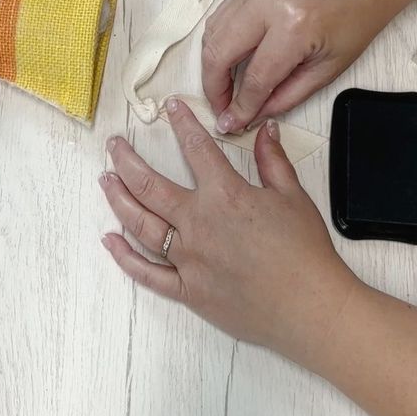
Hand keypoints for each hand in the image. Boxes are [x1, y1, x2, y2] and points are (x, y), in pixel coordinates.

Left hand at [99, 99, 356, 369]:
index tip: (170, 108)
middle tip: (114, 146)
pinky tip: (110, 240)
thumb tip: (266, 129)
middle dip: (127, 161)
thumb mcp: (292, 196)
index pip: (196, 148)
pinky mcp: (188, 291)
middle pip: (149, 186)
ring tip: (106, 180)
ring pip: (141, 224)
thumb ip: (272, 160)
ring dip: (118, 199)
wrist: (310, 307)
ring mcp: (188, 259)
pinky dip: (125, 257)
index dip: (182, 123)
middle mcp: (198, 224)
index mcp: (225, 195)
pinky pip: (147, 274)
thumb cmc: (304, 252)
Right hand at [201, 0, 404, 131]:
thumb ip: (287, 96)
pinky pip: (220, 16)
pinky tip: (227, 59)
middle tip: (221, 108)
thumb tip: (252, 114)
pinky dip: (217, 41)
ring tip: (223, 88)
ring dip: (211, 65)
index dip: (240, 107)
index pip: (254, 78)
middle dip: (213, 88)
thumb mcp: (328, 68)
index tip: (231, 125)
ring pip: (212, 33)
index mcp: (294, 27)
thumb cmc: (357, 19)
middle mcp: (266, 4)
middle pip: (219, 53)